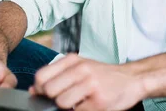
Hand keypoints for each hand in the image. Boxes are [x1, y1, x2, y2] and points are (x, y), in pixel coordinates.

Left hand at [30, 53, 144, 110]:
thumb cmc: (103, 75)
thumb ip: (57, 76)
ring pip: (61, 103)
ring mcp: (91, 85)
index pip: (41, 76)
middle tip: (65, 98)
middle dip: (53, 99)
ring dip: (67, 107)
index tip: (45, 94)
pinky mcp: (99, 101)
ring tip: (78, 102)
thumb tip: (33, 90)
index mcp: (73, 60)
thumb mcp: (80, 68)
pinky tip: (89, 105)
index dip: (39, 89)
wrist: (132, 79)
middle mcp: (81, 69)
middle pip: (49, 91)